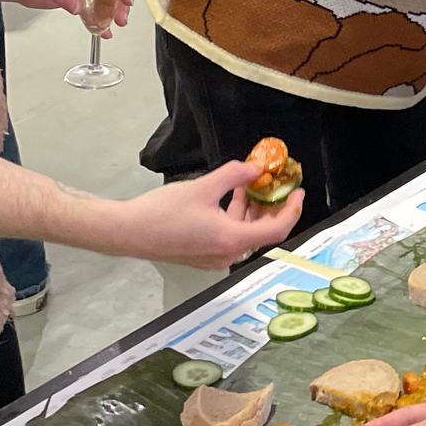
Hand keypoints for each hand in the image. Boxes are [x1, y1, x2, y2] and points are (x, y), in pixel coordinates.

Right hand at [104, 158, 298, 268]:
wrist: (128, 232)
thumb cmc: (162, 213)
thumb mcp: (203, 187)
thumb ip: (234, 175)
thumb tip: (255, 168)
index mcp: (230, 240)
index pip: (276, 230)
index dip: (292, 210)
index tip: (298, 192)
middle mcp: (226, 254)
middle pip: (262, 233)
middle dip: (271, 207)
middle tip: (275, 185)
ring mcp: (214, 257)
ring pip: (245, 234)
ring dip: (252, 211)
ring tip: (252, 185)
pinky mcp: (202, 255)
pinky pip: (230, 236)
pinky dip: (236, 217)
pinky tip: (231, 196)